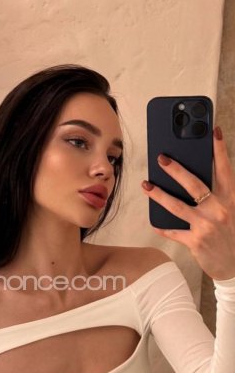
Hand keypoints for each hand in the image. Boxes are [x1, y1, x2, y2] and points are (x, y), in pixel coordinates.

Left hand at [141, 126, 234, 280]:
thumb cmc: (231, 235)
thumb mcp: (231, 211)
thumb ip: (219, 196)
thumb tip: (197, 182)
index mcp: (231, 199)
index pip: (225, 169)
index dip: (219, 150)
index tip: (213, 131)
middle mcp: (219, 209)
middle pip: (195, 184)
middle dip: (176, 170)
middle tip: (162, 158)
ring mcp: (206, 225)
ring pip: (177, 206)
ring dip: (159, 194)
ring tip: (146, 185)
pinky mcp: (195, 241)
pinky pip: (174, 231)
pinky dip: (163, 227)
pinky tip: (154, 222)